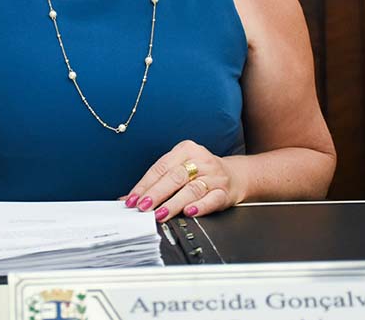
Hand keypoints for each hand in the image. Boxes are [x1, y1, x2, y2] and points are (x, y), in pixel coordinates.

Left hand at [124, 140, 246, 221]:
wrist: (234, 175)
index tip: (133, 199)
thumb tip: (130, 198)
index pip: (161, 167)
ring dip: (174, 203)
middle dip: (156, 193)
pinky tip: (189, 211)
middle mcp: (200, 160)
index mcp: (185, 150)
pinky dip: (200, 206)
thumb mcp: (179, 168)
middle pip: (175, 177)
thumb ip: (158, 181)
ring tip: (161, 213)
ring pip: (191, 189)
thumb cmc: (200, 172)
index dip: (145, 184)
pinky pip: (212, 199)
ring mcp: (214, 176)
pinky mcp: (224, 191)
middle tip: (143, 206)